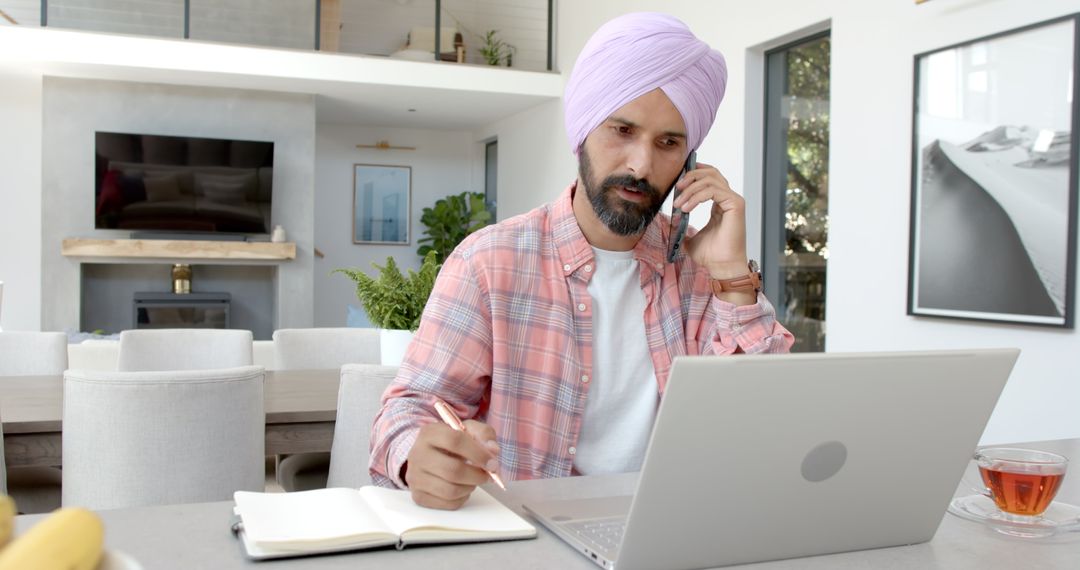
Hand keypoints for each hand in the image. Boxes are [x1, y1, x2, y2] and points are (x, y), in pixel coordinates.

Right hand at [404, 419, 499, 509]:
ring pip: (450, 490)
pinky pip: (448, 503)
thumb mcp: (469, 430)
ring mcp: (415, 477)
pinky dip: (462, 498)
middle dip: (477, 475)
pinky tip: (463, 488)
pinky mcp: (418, 496)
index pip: (455, 441)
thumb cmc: (453, 442)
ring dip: (470, 487)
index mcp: (429, 433)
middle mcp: (417, 454)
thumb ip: (484, 435)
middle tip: (487, 475)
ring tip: (474, 479)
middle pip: (452, 470)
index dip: (478, 453)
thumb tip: (492, 451)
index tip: (492, 462)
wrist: (430, 454)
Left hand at [671, 162, 754, 304]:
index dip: (694, 173)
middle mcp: (728, 198)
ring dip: (690, 190)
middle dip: (691, 176)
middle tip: (677, 188)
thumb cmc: (711, 255)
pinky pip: (713, 191)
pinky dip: (697, 197)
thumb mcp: (690, 237)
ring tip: (679, 204)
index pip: (710, 177)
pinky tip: (686, 208)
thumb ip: (683, 226)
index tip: (678, 181)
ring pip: (710, 180)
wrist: (721, 267)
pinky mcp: (735, 204)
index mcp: (720, 203)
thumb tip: (668, 222)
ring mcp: (733, 200)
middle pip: (711, 173)